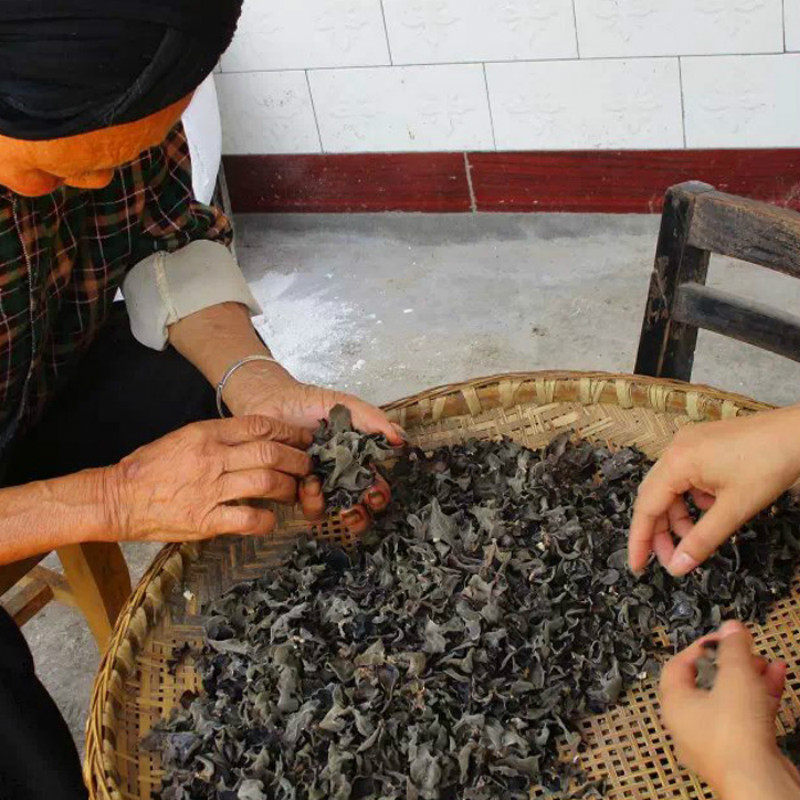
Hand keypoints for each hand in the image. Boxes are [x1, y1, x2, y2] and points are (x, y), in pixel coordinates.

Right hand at [107, 415, 311, 541]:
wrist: (117, 498)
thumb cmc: (150, 468)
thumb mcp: (184, 438)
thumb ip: (219, 437)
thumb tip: (257, 438)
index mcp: (206, 434)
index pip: (259, 426)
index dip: (289, 432)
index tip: (304, 439)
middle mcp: (211, 458)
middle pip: (270, 453)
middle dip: (297, 460)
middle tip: (308, 467)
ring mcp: (209, 490)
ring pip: (266, 482)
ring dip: (288, 488)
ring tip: (294, 492)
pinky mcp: (205, 520)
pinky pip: (248, 519)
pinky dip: (266, 520)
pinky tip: (270, 520)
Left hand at [222, 363, 404, 532]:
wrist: (272, 401)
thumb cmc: (308, 402)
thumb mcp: (345, 405)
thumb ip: (373, 419)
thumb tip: (400, 438)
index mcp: (356, 459)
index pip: (375, 485)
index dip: (379, 495)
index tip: (376, 492)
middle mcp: (339, 476)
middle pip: (358, 507)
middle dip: (361, 516)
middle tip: (355, 507)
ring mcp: (318, 485)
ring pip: (333, 511)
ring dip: (331, 507)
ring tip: (320, 487)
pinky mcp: (295, 490)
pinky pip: (308, 507)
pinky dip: (310, 500)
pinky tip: (307, 482)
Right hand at [628, 405, 799, 576]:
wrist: (799, 432)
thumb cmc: (770, 464)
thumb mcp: (735, 509)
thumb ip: (702, 540)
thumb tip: (678, 566)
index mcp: (676, 462)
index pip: (646, 507)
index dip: (640, 540)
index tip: (636, 567)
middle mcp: (675, 449)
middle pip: (653, 497)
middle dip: (659, 531)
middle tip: (668, 560)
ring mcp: (687, 443)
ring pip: (670, 487)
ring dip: (678, 516)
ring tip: (694, 538)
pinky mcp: (701, 443)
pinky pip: (685, 475)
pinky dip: (692, 498)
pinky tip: (711, 510)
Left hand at [659, 620, 799, 799]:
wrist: (761, 783)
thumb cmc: (736, 736)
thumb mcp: (734, 677)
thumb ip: (732, 648)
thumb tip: (730, 628)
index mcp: (675, 704)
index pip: (677, 666)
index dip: (698, 647)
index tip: (719, 638)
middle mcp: (689, 724)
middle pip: (705, 683)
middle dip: (729, 662)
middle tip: (745, 650)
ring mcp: (715, 741)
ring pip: (730, 700)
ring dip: (749, 677)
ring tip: (766, 662)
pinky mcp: (739, 752)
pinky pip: (746, 718)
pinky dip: (760, 697)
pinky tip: (776, 678)